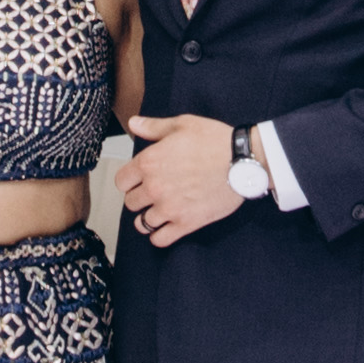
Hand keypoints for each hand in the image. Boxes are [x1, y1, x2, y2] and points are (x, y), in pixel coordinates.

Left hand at [120, 113, 241, 246]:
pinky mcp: (186, 223)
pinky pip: (160, 239)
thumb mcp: (183, 124)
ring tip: (159, 211)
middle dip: (139, 198)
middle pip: (130, 203)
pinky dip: (159, 236)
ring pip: (142, 223)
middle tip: (153, 193)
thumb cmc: (215, 141)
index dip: (129, 180)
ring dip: (148, 217)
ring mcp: (169, 208)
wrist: (242, 162)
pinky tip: (166, 226)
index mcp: (149, 162)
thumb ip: (153, 127)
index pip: (120, 181)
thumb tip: (133, 123)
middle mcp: (154, 187)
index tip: (138, 180)